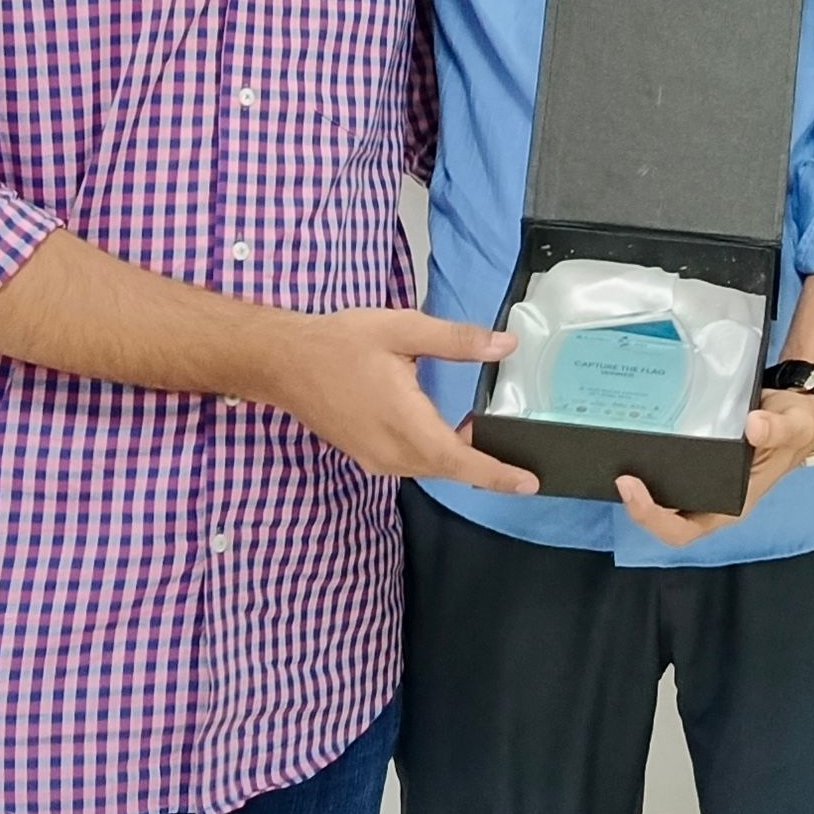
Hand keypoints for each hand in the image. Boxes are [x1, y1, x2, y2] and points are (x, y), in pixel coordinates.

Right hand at [272, 310, 536, 491]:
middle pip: (450, 468)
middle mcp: (391, 452)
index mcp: (405, 423)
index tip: (530, 484)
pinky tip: (446, 428)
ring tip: (483, 430)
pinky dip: (435, 453)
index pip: (461, 460)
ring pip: (430, 467)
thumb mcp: (403, 330)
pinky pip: (412, 463)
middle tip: (518, 449)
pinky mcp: (367, 456)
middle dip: (485, 463)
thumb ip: (457, 340)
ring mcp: (376, 459)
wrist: (283, 362)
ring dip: (458, 455)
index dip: (498, 475)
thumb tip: (505, 346)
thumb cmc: (339, 343)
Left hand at [612, 385, 813, 547]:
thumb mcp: (794, 425)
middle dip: (634, 502)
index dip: (652, 518)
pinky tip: (630, 431)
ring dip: (635, 481)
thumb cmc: (794, 427)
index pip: (682, 530)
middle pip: (661, 517)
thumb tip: (755, 426)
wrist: (796, 412)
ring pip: (658, 494)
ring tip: (613, 452)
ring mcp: (699, 481)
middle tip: (617, 470)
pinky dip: (644, 457)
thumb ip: (779, 428)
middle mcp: (710, 499)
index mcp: (731, 505)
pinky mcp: (692, 459)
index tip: (632, 487)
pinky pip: (662, 467)